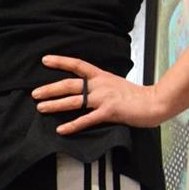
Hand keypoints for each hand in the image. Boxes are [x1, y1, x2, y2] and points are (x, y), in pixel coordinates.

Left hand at [32, 54, 170, 133]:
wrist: (154, 102)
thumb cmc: (136, 96)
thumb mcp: (115, 84)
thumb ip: (101, 85)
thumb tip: (87, 89)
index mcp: (101, 76)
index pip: (77, 65)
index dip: (61, 62)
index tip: (45, 60)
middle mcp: (100, 85)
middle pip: (70, 85)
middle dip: (50, 89)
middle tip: (35, 93)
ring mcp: (103, 98)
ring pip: (74, 101)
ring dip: (55, 105)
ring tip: (41, 108)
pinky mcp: (108, 112)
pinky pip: (86, 120)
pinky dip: (72, 125)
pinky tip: (61, 129)